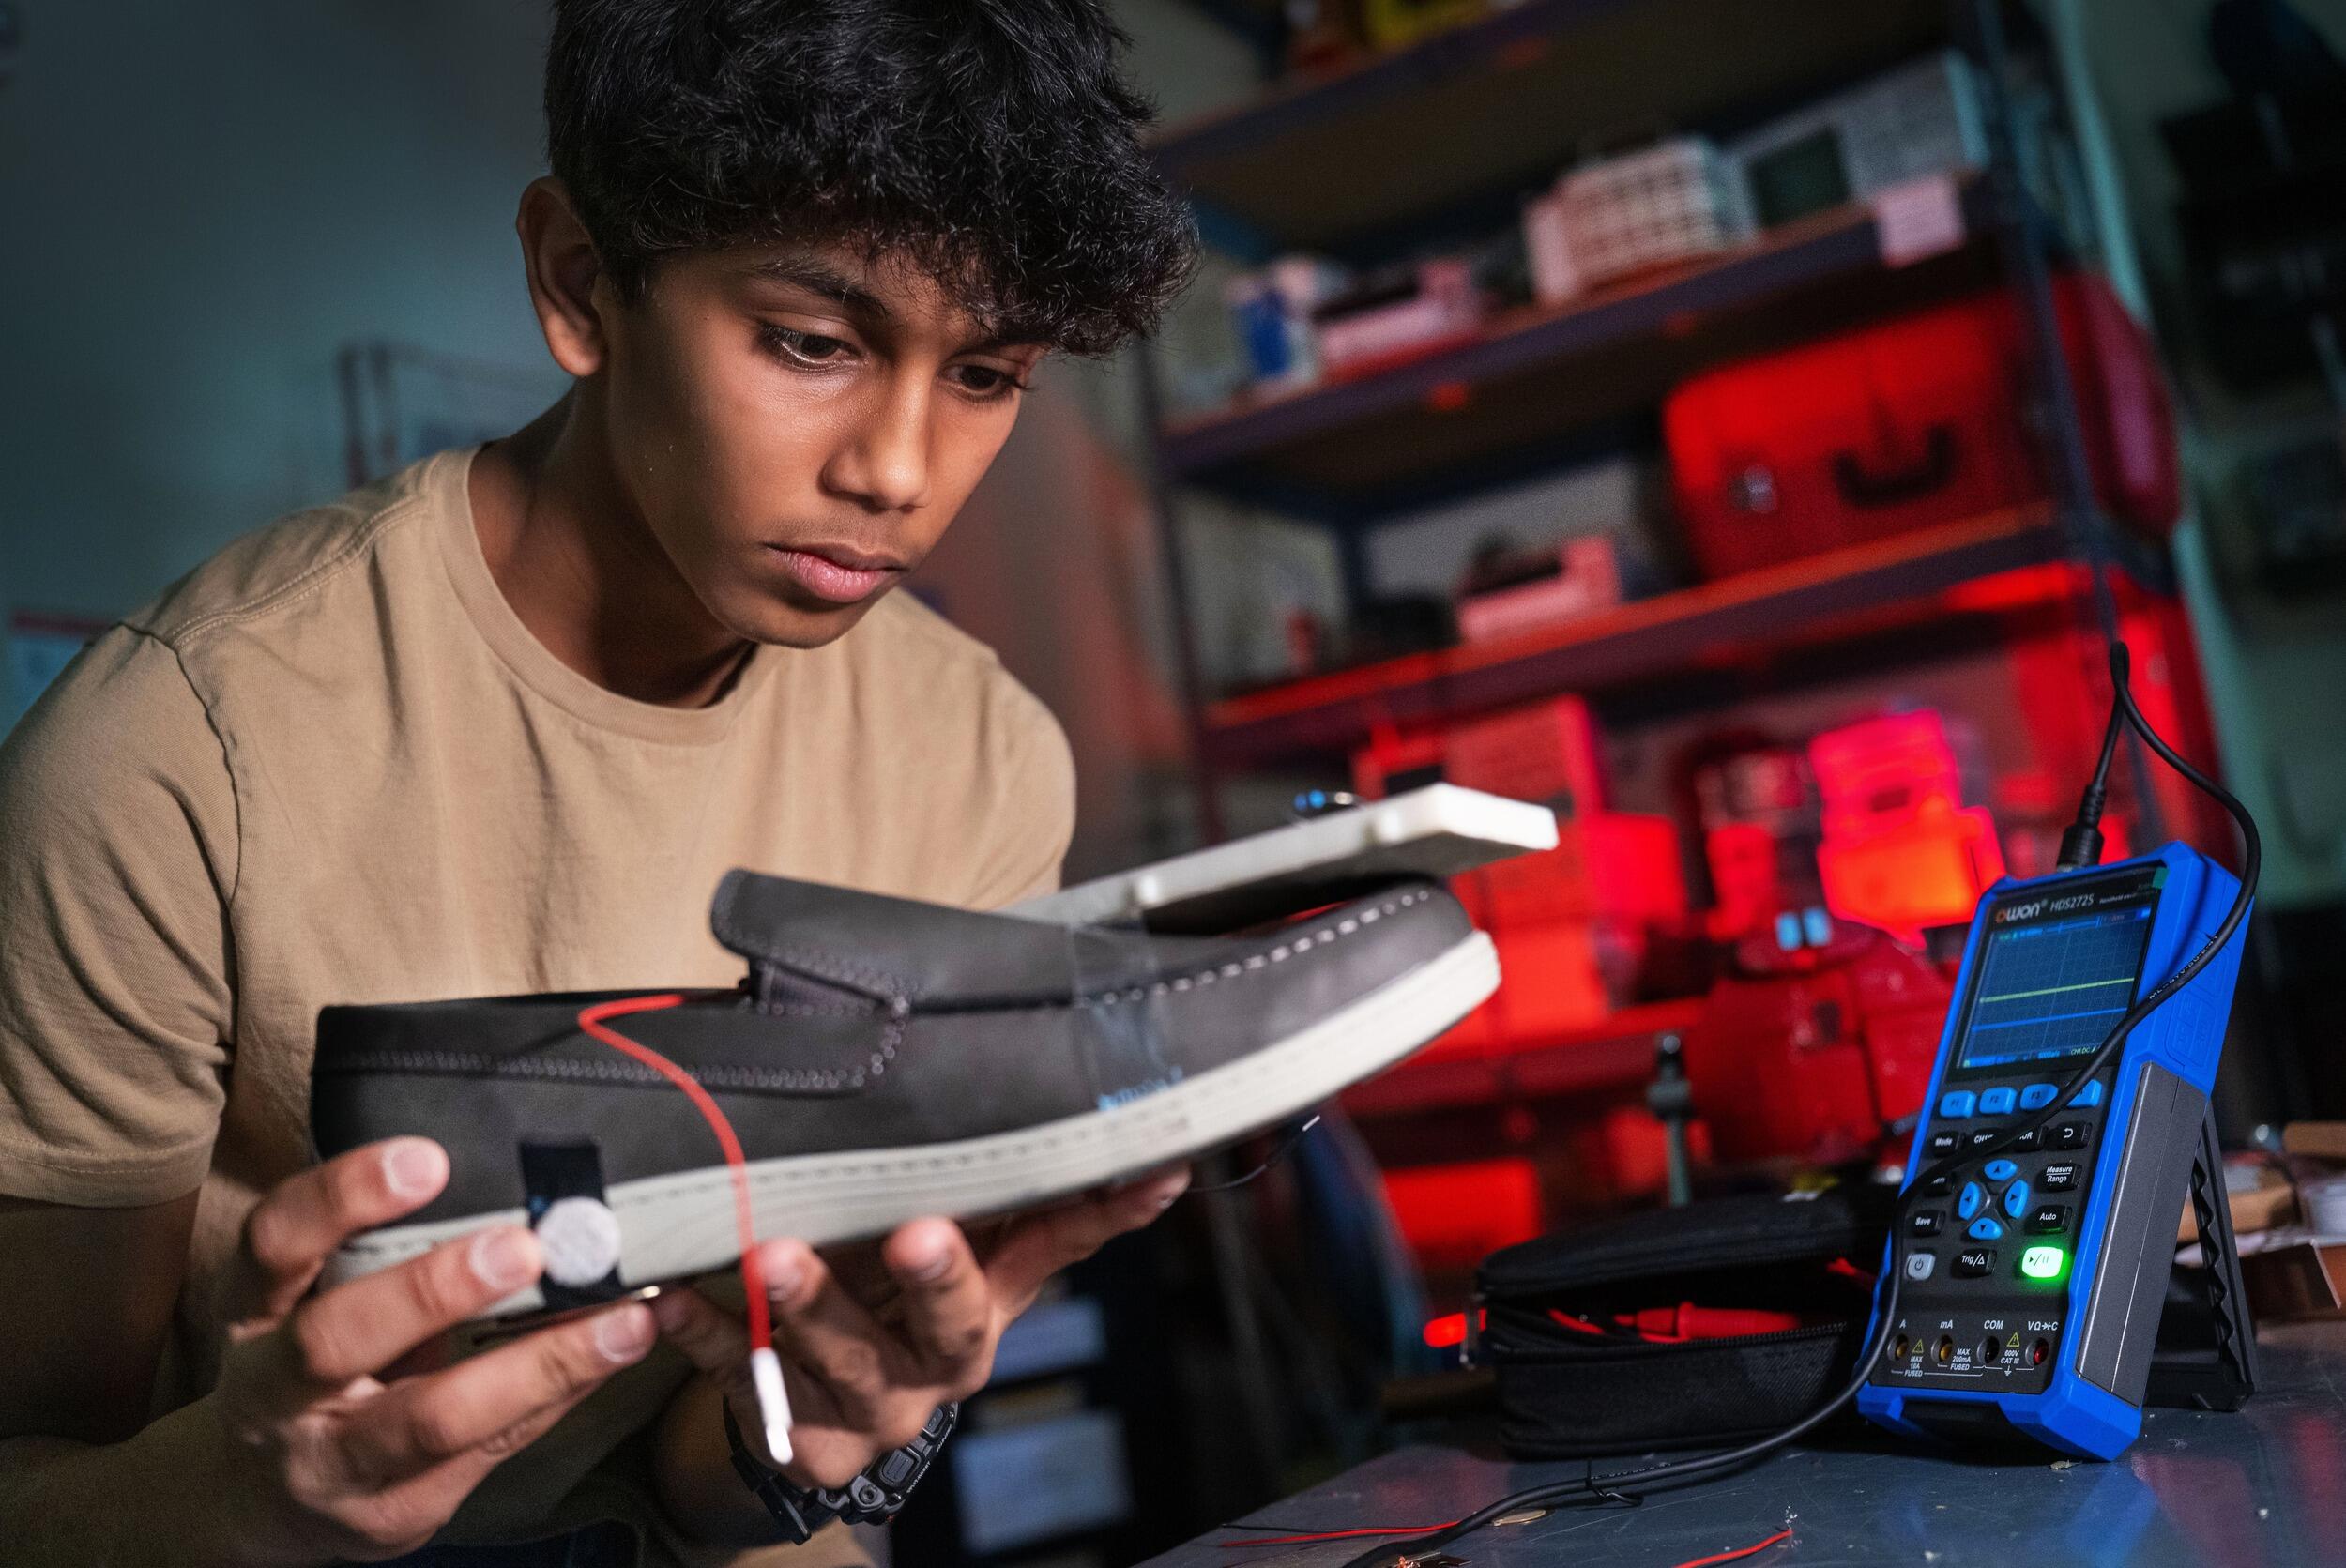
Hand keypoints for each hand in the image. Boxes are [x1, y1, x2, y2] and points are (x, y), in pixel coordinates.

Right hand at [191, 1139, 655, 1565]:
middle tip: (523, 1249)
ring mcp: (331, 1465)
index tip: (427, 1160)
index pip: (274, 1243)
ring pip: (432, 1419)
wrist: (262, 1501)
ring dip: (538, 1365)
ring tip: (621, 1321)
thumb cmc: (309, 1365)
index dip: (341, 1196)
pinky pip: (491, 1448)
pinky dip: (560, 1395)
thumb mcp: (310, 1298)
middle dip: (433, 1290)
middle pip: (334, 1340)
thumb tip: (514, 1177)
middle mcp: (275, 1392)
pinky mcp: (394, 1513)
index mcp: (253, 1312)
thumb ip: (377, 1246)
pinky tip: (613, 1356)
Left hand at [655, 1165, 1189, 1491]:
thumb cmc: (883, 1289)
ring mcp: (874, 1409)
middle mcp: (943, 1362)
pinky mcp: (802, 1440)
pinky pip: (744, 1380)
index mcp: (990, 1302)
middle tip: (915, 1233)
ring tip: (771, 1255)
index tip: (1147, 1170)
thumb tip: (1105, 1116)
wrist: (817, 1403)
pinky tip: (673, 1298)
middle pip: (951, 1323)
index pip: (1060, 1245)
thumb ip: (1002, 1186)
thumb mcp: (951, 1242)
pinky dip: (707, 1337)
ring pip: (845, 1360)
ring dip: (808, 1306)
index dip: (1104, 1212)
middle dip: (936, 1278)